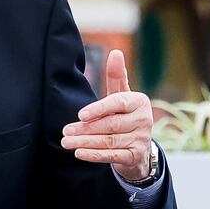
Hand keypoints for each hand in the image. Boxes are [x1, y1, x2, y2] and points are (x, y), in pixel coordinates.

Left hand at [61, 49, 154, 182]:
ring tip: (66, 142)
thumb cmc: (124, 116)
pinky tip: (79, 153)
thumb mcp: (121, 96)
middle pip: (110, 124)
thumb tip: (115, 52)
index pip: (118, 103)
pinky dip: (95, 155)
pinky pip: (113, 156)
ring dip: (86, 142)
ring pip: (109, 141)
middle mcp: (144, 120)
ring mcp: (141, 139)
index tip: (81, 114)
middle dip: (85, 128)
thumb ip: (116, 77)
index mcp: (139, 101)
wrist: (138, 146)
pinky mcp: (136, 156)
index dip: (99, 108)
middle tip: (65, 131)